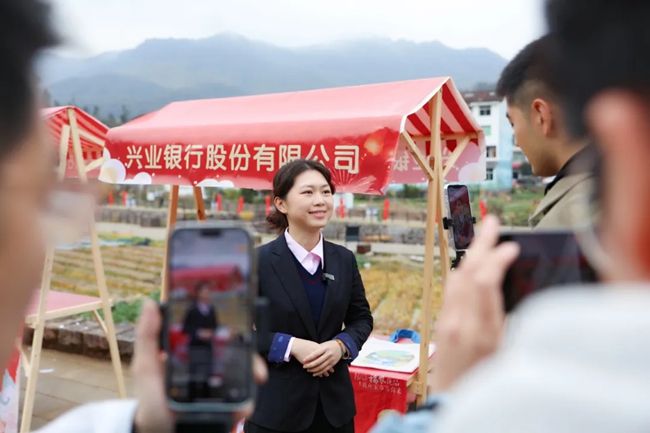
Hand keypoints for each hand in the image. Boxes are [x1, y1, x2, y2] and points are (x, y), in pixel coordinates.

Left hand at [132, 301, 267, 432]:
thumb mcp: (146, 368)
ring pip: (247, 376)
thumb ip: (147, 338)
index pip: (218, 333)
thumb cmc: (152, 400)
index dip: (235, 327)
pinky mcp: (228, 407)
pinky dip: (245, 404)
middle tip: (255, 368)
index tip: (244, 323)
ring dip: (252, 378)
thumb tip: (149, 304)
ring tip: (249, 387)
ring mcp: (223, 387)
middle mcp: (213, 366)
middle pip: (241, 353)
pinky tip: (239, 409)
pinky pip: (244, 402)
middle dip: (252, 358)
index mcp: (195, 351)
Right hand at [290, 339, 333, 376]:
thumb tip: (324, 353)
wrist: (297, 345)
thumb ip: (320, 350)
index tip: (333, 366)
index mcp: (321, 350)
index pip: (327, 358)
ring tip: (326, 375)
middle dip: (328, 368)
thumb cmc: (305, 344)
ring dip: (323, 372)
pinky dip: (318, 372)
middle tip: (331, 372)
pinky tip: (320, 375)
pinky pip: (315, 369)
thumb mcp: (314, 345)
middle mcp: (318, 355)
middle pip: (325, 363)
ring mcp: (313, 360)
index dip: (330, 362)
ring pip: (321, 367)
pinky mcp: (308, 364)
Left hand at [302, 341, 341, 376]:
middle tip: (304, 367)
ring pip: (321, 367)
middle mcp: (329, 354)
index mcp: (325, 348)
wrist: (340, 346)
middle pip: (318, 361)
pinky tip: (314, 374)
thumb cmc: (328, 345)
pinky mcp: (333, 364)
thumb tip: (308, 355)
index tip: (304, 360)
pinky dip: (319, 372)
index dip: (309, 358)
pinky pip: (325, 369)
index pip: (316, 354)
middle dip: (310, 365)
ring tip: (308, 370)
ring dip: (314, 370)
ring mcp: (331, 359)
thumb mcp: (323, 345)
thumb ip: (317, 349)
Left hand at [430, 215, 518, 392]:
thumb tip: (507, 286)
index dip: (496, 258)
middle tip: (491, 221)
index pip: (484, 282)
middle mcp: (460, 322)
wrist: (453, 402)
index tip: (511, 246)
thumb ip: (506, 321)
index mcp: (482, 332)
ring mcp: (447, 322)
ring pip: (456, 277)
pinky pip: (451, 289)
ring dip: (471, 254)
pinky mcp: (442, 324)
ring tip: (484, 237)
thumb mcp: (509, 356)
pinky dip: (463, 270)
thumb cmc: (488, 385)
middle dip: (480, 244)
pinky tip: (471, 264)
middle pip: (467, 272)